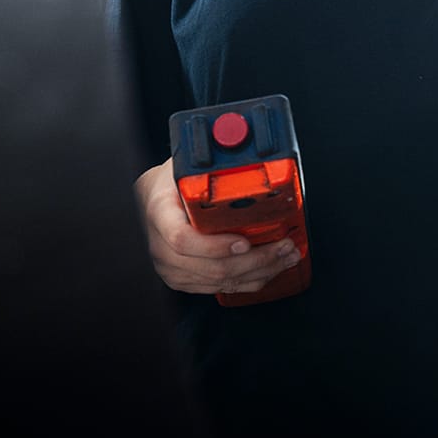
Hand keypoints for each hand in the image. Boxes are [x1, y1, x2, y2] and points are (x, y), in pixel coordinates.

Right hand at [133, 157, 303, 294]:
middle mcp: (159, 245)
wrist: (151, 200)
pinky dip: (247, 281)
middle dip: (255, 260)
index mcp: (158, 212)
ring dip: (258, 272)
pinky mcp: (182, 278)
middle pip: (209, 267)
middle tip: (285, 247)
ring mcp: (169, 266)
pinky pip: (217, 288)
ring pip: (217, 281)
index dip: (215, 246)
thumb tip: (243, 150)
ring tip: (286, 257)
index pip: (181, 239)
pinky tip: (269, 270)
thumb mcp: (181, 165)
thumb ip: (207, 165)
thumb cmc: (169, 181)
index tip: (244, 241)